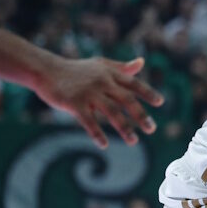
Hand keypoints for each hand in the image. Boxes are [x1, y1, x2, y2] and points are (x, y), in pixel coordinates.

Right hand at [36, 57, 164, 148]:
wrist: (45, 70)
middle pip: (127, 100)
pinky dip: (97, 134)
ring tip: (134, 141)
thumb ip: (121, 67)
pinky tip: (104, 145)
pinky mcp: (74, 103)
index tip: (160, 103)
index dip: (147, 93)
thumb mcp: (100, 64)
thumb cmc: (75, 70)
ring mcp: (88, 93)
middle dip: (141, 115)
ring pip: (112, 112)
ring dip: (125, 128)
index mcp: (109, 73)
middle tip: (152, 129)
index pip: (133, 83)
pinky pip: (89, 121)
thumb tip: (141, 62)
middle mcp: (102, 82)